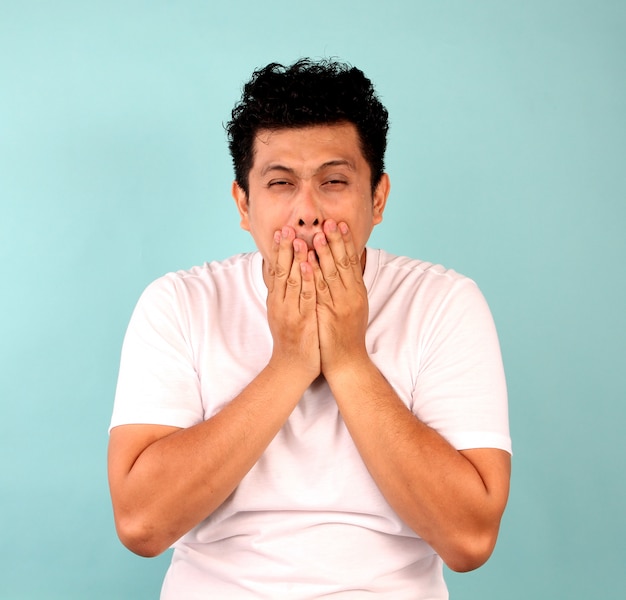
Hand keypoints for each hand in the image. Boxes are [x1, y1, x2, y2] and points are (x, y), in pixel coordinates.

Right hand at [265, 226, 320, 380]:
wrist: (291, 367)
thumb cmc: (292, 340)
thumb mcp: (284, 314)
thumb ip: (285, 295)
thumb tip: (285, 276)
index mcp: (276, 301)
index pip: (276, 271)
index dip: (278, 251)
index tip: (281, 232)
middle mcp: (280, 304)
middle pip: (281, 272)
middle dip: (285, 249)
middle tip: (287, 228)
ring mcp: (290, 312)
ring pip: (292, 281)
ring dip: (295, 259)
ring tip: (298, 239)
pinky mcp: (302, 321)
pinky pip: (305, 297)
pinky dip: (307, 280)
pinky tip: (309, 266)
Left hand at [311, 220, 369, 377]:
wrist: (347, 361)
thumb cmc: (346, 334)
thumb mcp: (351, 308)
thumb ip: (347, 288)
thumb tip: (341, 269)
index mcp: (357, 292)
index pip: (352, 261)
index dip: (345, 242)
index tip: (340, 225)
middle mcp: (351, 296)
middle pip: (343, 263)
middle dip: (336, 241)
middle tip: (329, 222)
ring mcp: (340, 305)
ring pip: (332, 274)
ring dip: (324, 253)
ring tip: (317, 235)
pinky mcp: (328, 315)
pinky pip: (320, 292)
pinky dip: (314, 275)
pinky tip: (308, 262)